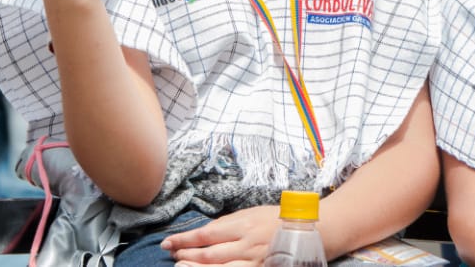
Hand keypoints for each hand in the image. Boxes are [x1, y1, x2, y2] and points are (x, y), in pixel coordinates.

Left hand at [161, 205, 279, 265]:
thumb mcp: (251, 213)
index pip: (206, 234)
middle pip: (208, 255)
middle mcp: (246, 245)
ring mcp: (252, 262)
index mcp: (244, 225)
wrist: (306, 231)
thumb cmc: (276, 218)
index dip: (184, 239)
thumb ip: (227, 223)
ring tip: (180, 266)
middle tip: (173, 253)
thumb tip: (204, 232)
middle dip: (185, 255)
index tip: (168, 242)